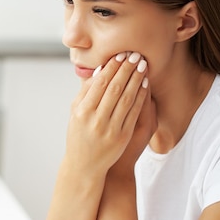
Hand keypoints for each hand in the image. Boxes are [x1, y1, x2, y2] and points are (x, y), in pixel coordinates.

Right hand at [64, 52, 149, 175]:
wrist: (84, 165)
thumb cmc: (78, 135)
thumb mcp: (75, 113)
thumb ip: (85, 93)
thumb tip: (99, 71)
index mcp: (82, 111)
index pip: (100, 84)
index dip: (111, 68)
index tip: (120, 55)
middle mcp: (96, 119)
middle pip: (115, 88)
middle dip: (126, 69)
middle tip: (135, 54)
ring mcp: (110, 128)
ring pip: (127, 98)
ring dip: (136, 79)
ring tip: (142, 64)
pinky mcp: (122, 136)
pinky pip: (134, 112)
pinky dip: (140, 96)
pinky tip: (144, 84)